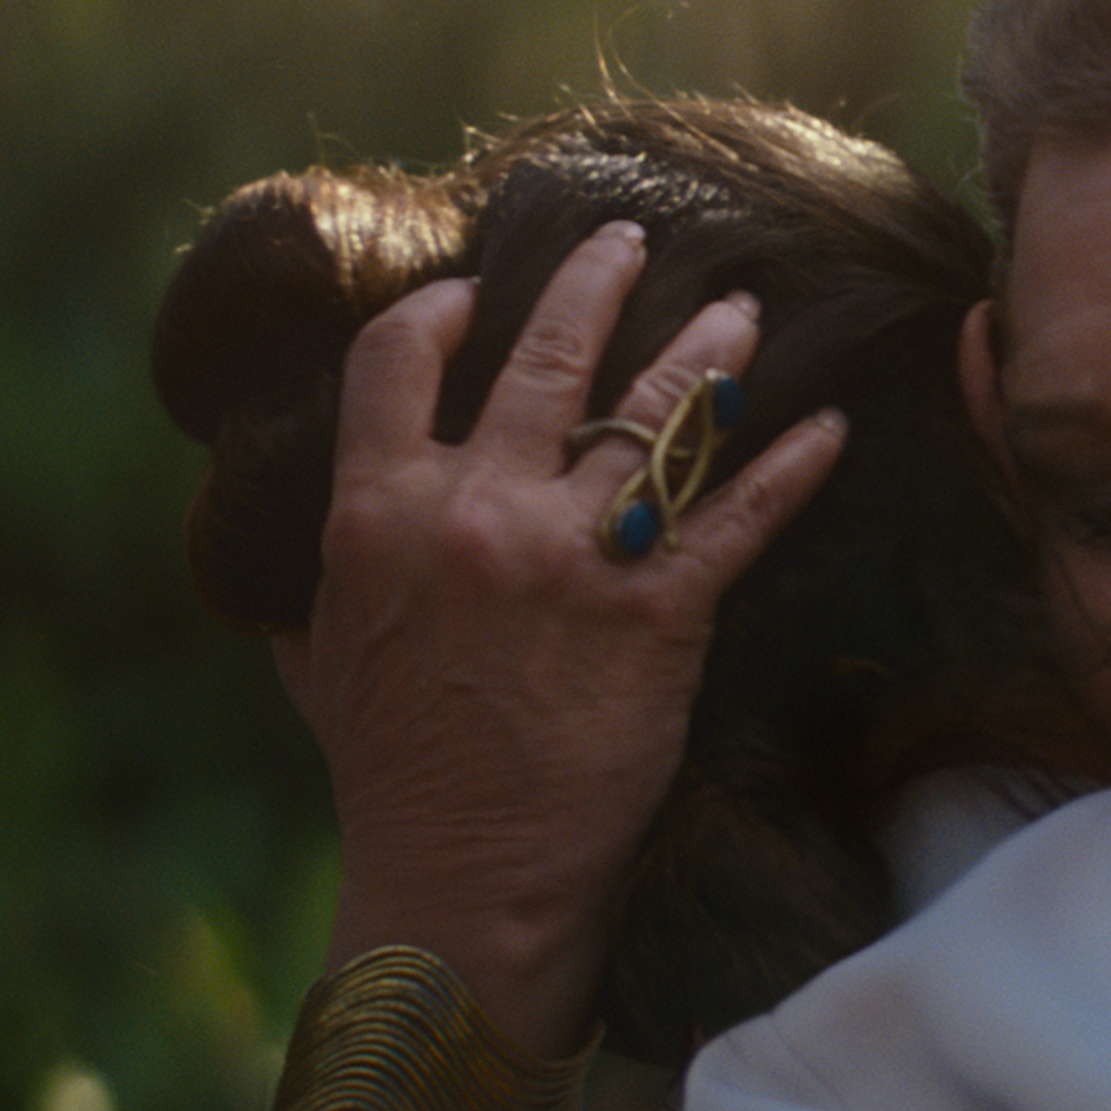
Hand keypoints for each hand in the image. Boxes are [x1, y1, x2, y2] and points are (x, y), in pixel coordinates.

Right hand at [274, 220, 846, 1058]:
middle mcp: (473, 514)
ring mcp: (571, 559)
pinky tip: (829, 429)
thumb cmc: (392, 777)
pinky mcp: (658, 615)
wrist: (462, 875)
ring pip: (652, 417)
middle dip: (596, 280)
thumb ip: (318, 585)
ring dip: (705, 352)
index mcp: (378, 513)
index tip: (479, 287)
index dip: (442, 310)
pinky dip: (792, 468)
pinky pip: (739, 519)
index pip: (397, 360)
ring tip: (741, 309)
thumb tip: (280, 550)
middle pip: (545, 357)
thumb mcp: (320, 663)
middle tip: (632, 235)